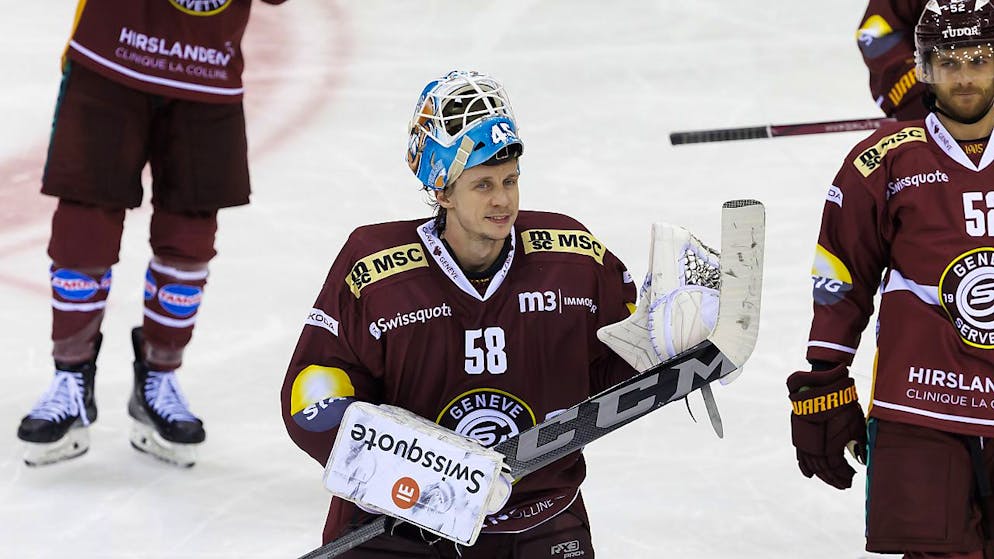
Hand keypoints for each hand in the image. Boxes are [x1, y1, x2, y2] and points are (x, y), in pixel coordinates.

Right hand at [787, 364, 866, 489]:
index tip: (853, 478)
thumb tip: (862, 460)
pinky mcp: (799, 434)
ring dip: (821, 473)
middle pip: (824, 470)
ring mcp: (805, 442)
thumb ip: (860, 445)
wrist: (820, 386)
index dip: (845, 476)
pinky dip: (805, 465)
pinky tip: (809, 474)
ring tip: (830, 478)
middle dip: (834, 478)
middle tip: (844, 482)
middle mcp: (815, 449)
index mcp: (830, 448)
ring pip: (812, 464)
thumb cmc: (842, 405)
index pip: (837, 470)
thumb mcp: (857, 425)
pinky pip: (801, 455)